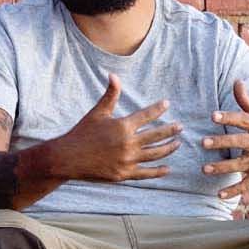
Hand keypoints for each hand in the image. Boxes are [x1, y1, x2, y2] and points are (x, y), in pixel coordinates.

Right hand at [50, 74, 181, 182]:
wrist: (68, 158)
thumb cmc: (82, 133)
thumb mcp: (97, 112)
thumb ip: (110, 95)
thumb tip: (113, 74)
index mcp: (123, 126)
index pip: (147, 115)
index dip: (158, 108)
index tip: (167, 104)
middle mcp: (128, 143)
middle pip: (157, 135)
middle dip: (171, 130)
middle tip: (180, 127)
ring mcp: (127, 160)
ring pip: (156, 154)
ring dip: (169, 148)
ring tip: (177, 143)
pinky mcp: (124, 174)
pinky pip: (147, 173)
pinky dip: (159, 171)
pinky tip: (167, 168)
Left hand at [201, 80, 248, 199]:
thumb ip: (248, 102)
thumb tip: (236, 81)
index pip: (245, 120)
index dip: (229, 117)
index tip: (213, 115)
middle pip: (241, 142)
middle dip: (222, 143)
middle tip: (203, 142)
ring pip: (242, 165)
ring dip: (223, 168)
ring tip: (205, 169)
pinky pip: (248, 185)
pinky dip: (235, 190)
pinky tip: (220, 194)